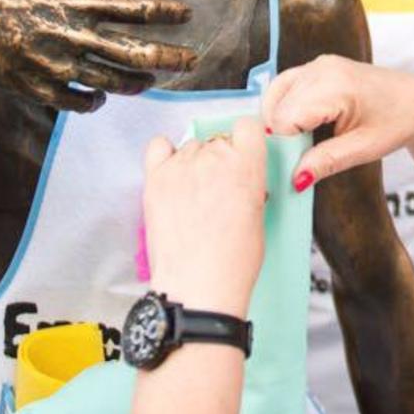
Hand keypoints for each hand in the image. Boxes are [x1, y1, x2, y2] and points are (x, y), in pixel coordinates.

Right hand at [0, 0, 195, 110]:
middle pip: (135, 51)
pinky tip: (100, 96)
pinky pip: (77, 101)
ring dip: (136, 82)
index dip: (165, 11)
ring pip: (112, 80)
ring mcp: (54, 64)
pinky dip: (95, 100)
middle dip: (169, 57)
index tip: (187, 13)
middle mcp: (70, 33)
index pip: (134, 8)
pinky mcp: (35, 87)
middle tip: (192, 61)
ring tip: (150, 81)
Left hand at [142, 116, 267, 316]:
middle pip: (217, 140)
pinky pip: (158, 146)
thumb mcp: (258, 216)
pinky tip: (172, 175)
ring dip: (193, 164)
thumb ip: (249, 183)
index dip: (245, 141)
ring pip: (190, 146)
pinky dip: (165, 155)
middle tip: (219, 191)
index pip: (248, 126)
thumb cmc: (231, 262)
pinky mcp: (155, 178)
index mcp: (246, 165)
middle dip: (220, 161)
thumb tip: (240, 175)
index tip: (242, 153)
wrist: (198, 287)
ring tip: (193, 196)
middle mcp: (213, 158)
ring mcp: (181, 166)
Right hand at [259, 54, 413, 187]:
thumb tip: (295, 178)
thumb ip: (327, 161)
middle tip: (303, 157)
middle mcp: (321, 68)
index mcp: (334, 85)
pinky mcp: (316, 67)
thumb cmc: (397, 123)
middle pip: (276, 108)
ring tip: (304, 142)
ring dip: (281, 122)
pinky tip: (301, 127)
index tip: (296, 167)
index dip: (286, 147)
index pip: (285, 120)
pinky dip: (285, 108)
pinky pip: (285, 87)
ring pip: (275, 96)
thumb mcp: (364, 149)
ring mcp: (317, 64)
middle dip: (282, 137)